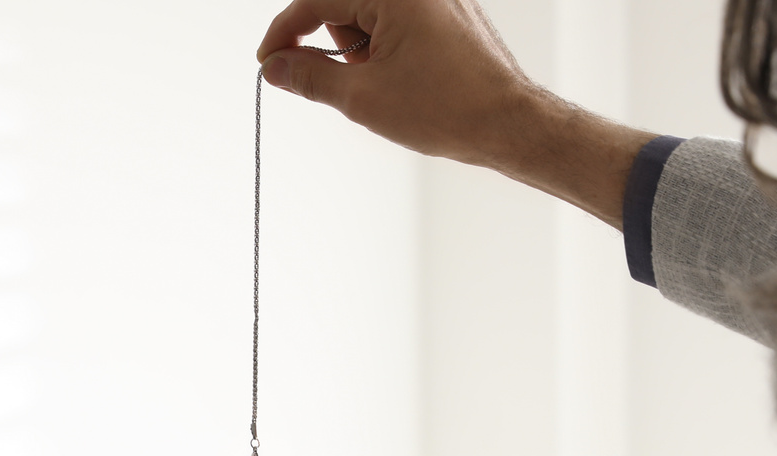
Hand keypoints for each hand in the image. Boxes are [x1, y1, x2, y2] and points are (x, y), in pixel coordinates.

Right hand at [257, 0, 539, 167]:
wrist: (508, 123)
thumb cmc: (448, 108)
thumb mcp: (362, 97)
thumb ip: (310, 76)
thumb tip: (276, 67)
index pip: (317, 0)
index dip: (284, 32)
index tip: (268, 61)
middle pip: (344, 5)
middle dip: (335, 45)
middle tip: (347, 84)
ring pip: (371, 16)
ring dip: (363, 51)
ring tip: (385, 87)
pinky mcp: (448, 12)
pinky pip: (399, 22)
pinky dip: (386, 50)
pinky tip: (403, 81)